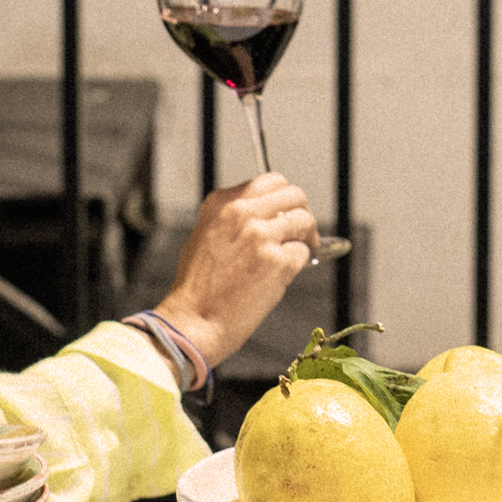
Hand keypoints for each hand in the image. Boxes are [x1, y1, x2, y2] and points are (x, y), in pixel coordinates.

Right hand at [155, 173, 315, 366]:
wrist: (194, 321)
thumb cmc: (198, 287)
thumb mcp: (205, 235)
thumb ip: (233, 217)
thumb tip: (268, 212)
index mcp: (221, 203)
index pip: (270, 181)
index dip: (284, 198)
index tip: (286, 212)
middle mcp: (241, 213)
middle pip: (294, 195)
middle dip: (302, 212)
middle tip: (302, 231)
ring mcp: (260, 236)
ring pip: (305, 221)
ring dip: (307, 237)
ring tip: (299, 252)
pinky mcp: (276, 262)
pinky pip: (304, 253)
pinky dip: (300, 264)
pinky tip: (285, 274)